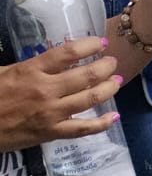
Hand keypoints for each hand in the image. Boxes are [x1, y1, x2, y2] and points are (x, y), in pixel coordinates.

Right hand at [0, 38, 121, 151]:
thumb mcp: (3, 72)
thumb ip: (30, 64)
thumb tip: (54, 57)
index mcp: (31, 70)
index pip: (69, 52)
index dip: (90, 45)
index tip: (101, 43)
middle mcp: (45, 90)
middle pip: (88, 75)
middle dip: (106, 66)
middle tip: (113, 62)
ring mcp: (51, 113)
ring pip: (91, 99)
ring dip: (110, 88)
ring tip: (117, 81)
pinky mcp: (51, 133)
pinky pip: (83, 129)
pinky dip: (102, 123)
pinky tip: (114, 117)